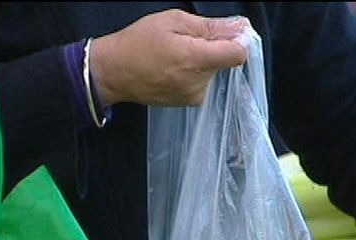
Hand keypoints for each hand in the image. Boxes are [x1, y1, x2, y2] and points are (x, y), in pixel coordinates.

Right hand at [89, 10, 249, 106]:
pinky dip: (194, 73)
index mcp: (195, 59)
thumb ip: (210, 26)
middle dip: (212, 48)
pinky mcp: (190, 102)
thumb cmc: (138, 43)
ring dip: (201, 61)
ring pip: (213, 72)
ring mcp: (195, 95)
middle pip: (224, 61)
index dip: (237, 41)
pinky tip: (173, 68)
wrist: (114, 73)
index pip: (238, 54)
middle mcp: (198, 82)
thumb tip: (241, 27)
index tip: (227, 34)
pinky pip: (203, 82)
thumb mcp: (173, 21)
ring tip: (175, 55)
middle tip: (186, 40)